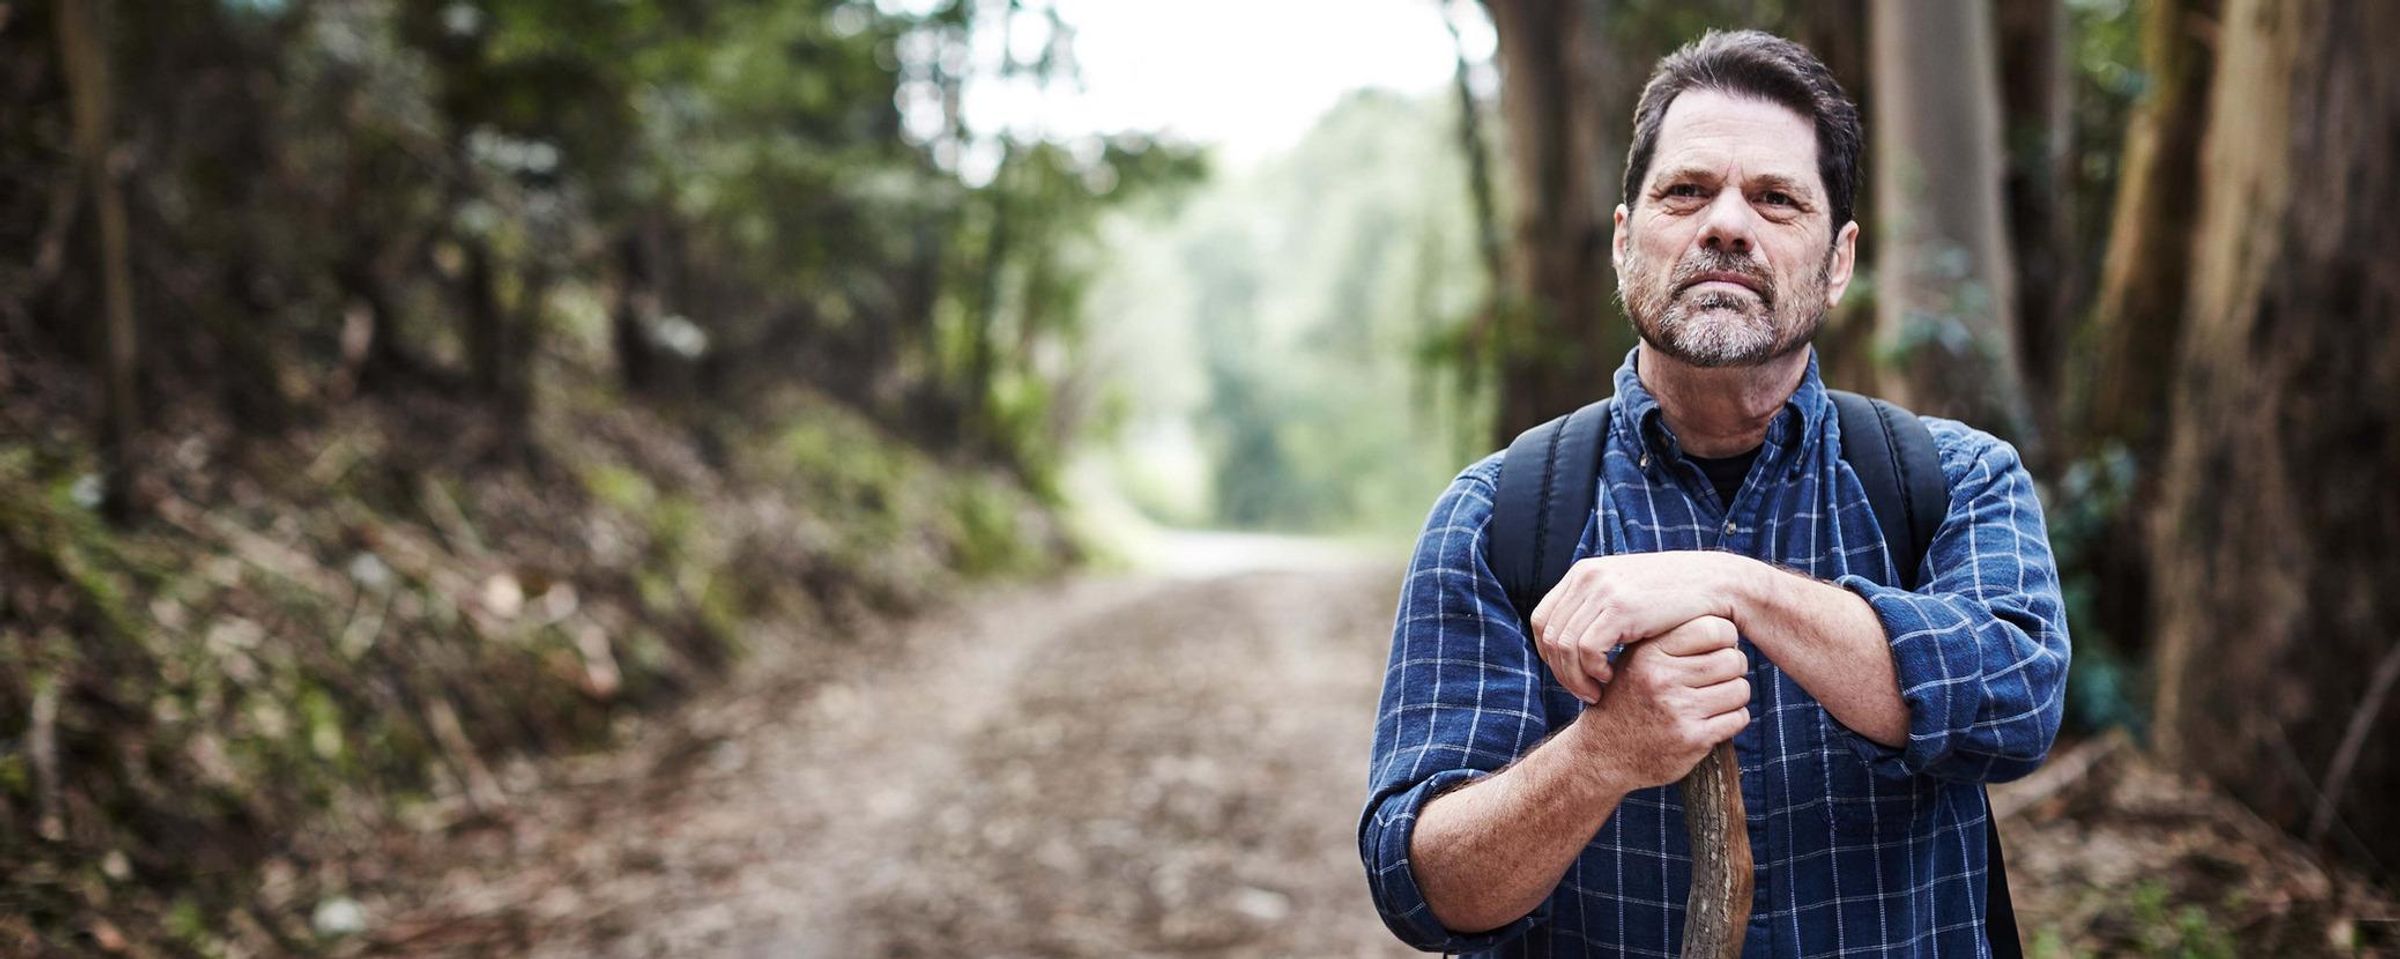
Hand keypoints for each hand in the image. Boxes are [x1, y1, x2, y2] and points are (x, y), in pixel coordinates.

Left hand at [1530, 551, 1751, 703]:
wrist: (1717, 583)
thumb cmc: (1675, 600)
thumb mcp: (1627, 597)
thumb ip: (1598, 611)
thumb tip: (1569, 641)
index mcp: (1583, 573)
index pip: (1542, 619)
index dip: (1549, 653)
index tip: (1571, 675)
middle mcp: (1586, 576)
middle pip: (1548, 634)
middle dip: (1561, 670)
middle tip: (1583, 692)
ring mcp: (1601, 589)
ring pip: (1563, 645)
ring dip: (1575, 676)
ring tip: (1596, 690)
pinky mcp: (1620, 607)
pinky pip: (1586, 648)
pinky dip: (1592, 670)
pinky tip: (1611, 677)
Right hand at [1571, 615, 1751, 791]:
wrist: (1603, 754)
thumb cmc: (1627, 700)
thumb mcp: (1635, 660)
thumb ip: (1670, 639)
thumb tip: (1726, 626)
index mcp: (1649, 653)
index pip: (1713, 629)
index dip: (1725, 637)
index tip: (1718, 647)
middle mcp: (1662, 679)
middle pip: (1732, 659)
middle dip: (1733, 667)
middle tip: (1720, 675)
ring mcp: (1678, 710)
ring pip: (1740, 689)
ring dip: (1734, 694)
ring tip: (1716, 697)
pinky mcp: (1692, 739)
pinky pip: (1738, 718)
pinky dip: (1733, 718)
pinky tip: (1714, 719)